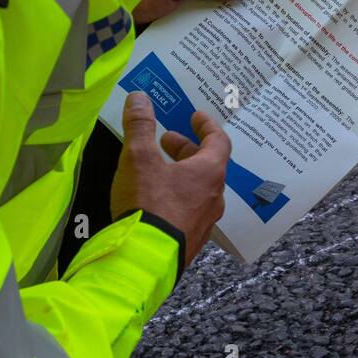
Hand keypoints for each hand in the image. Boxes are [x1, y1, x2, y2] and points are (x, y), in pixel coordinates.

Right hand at [110, 92, 231, 265]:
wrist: (143, 260)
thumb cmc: (147, 203)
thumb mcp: (138, 158)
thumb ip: (139, 126)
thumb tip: (139, 97)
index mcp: (209, 173)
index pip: (218, 141)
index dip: (207, 126)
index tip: (196, 117)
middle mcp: (214, 197)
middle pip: (207, 165)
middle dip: (186, 150)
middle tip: (166, 141)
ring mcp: (205, 222)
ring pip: (198, 190)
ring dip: (181, 174)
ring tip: (157, 169)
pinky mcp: (191, 241)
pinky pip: (190, 211)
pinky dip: (177, 197)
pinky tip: (156, 200)